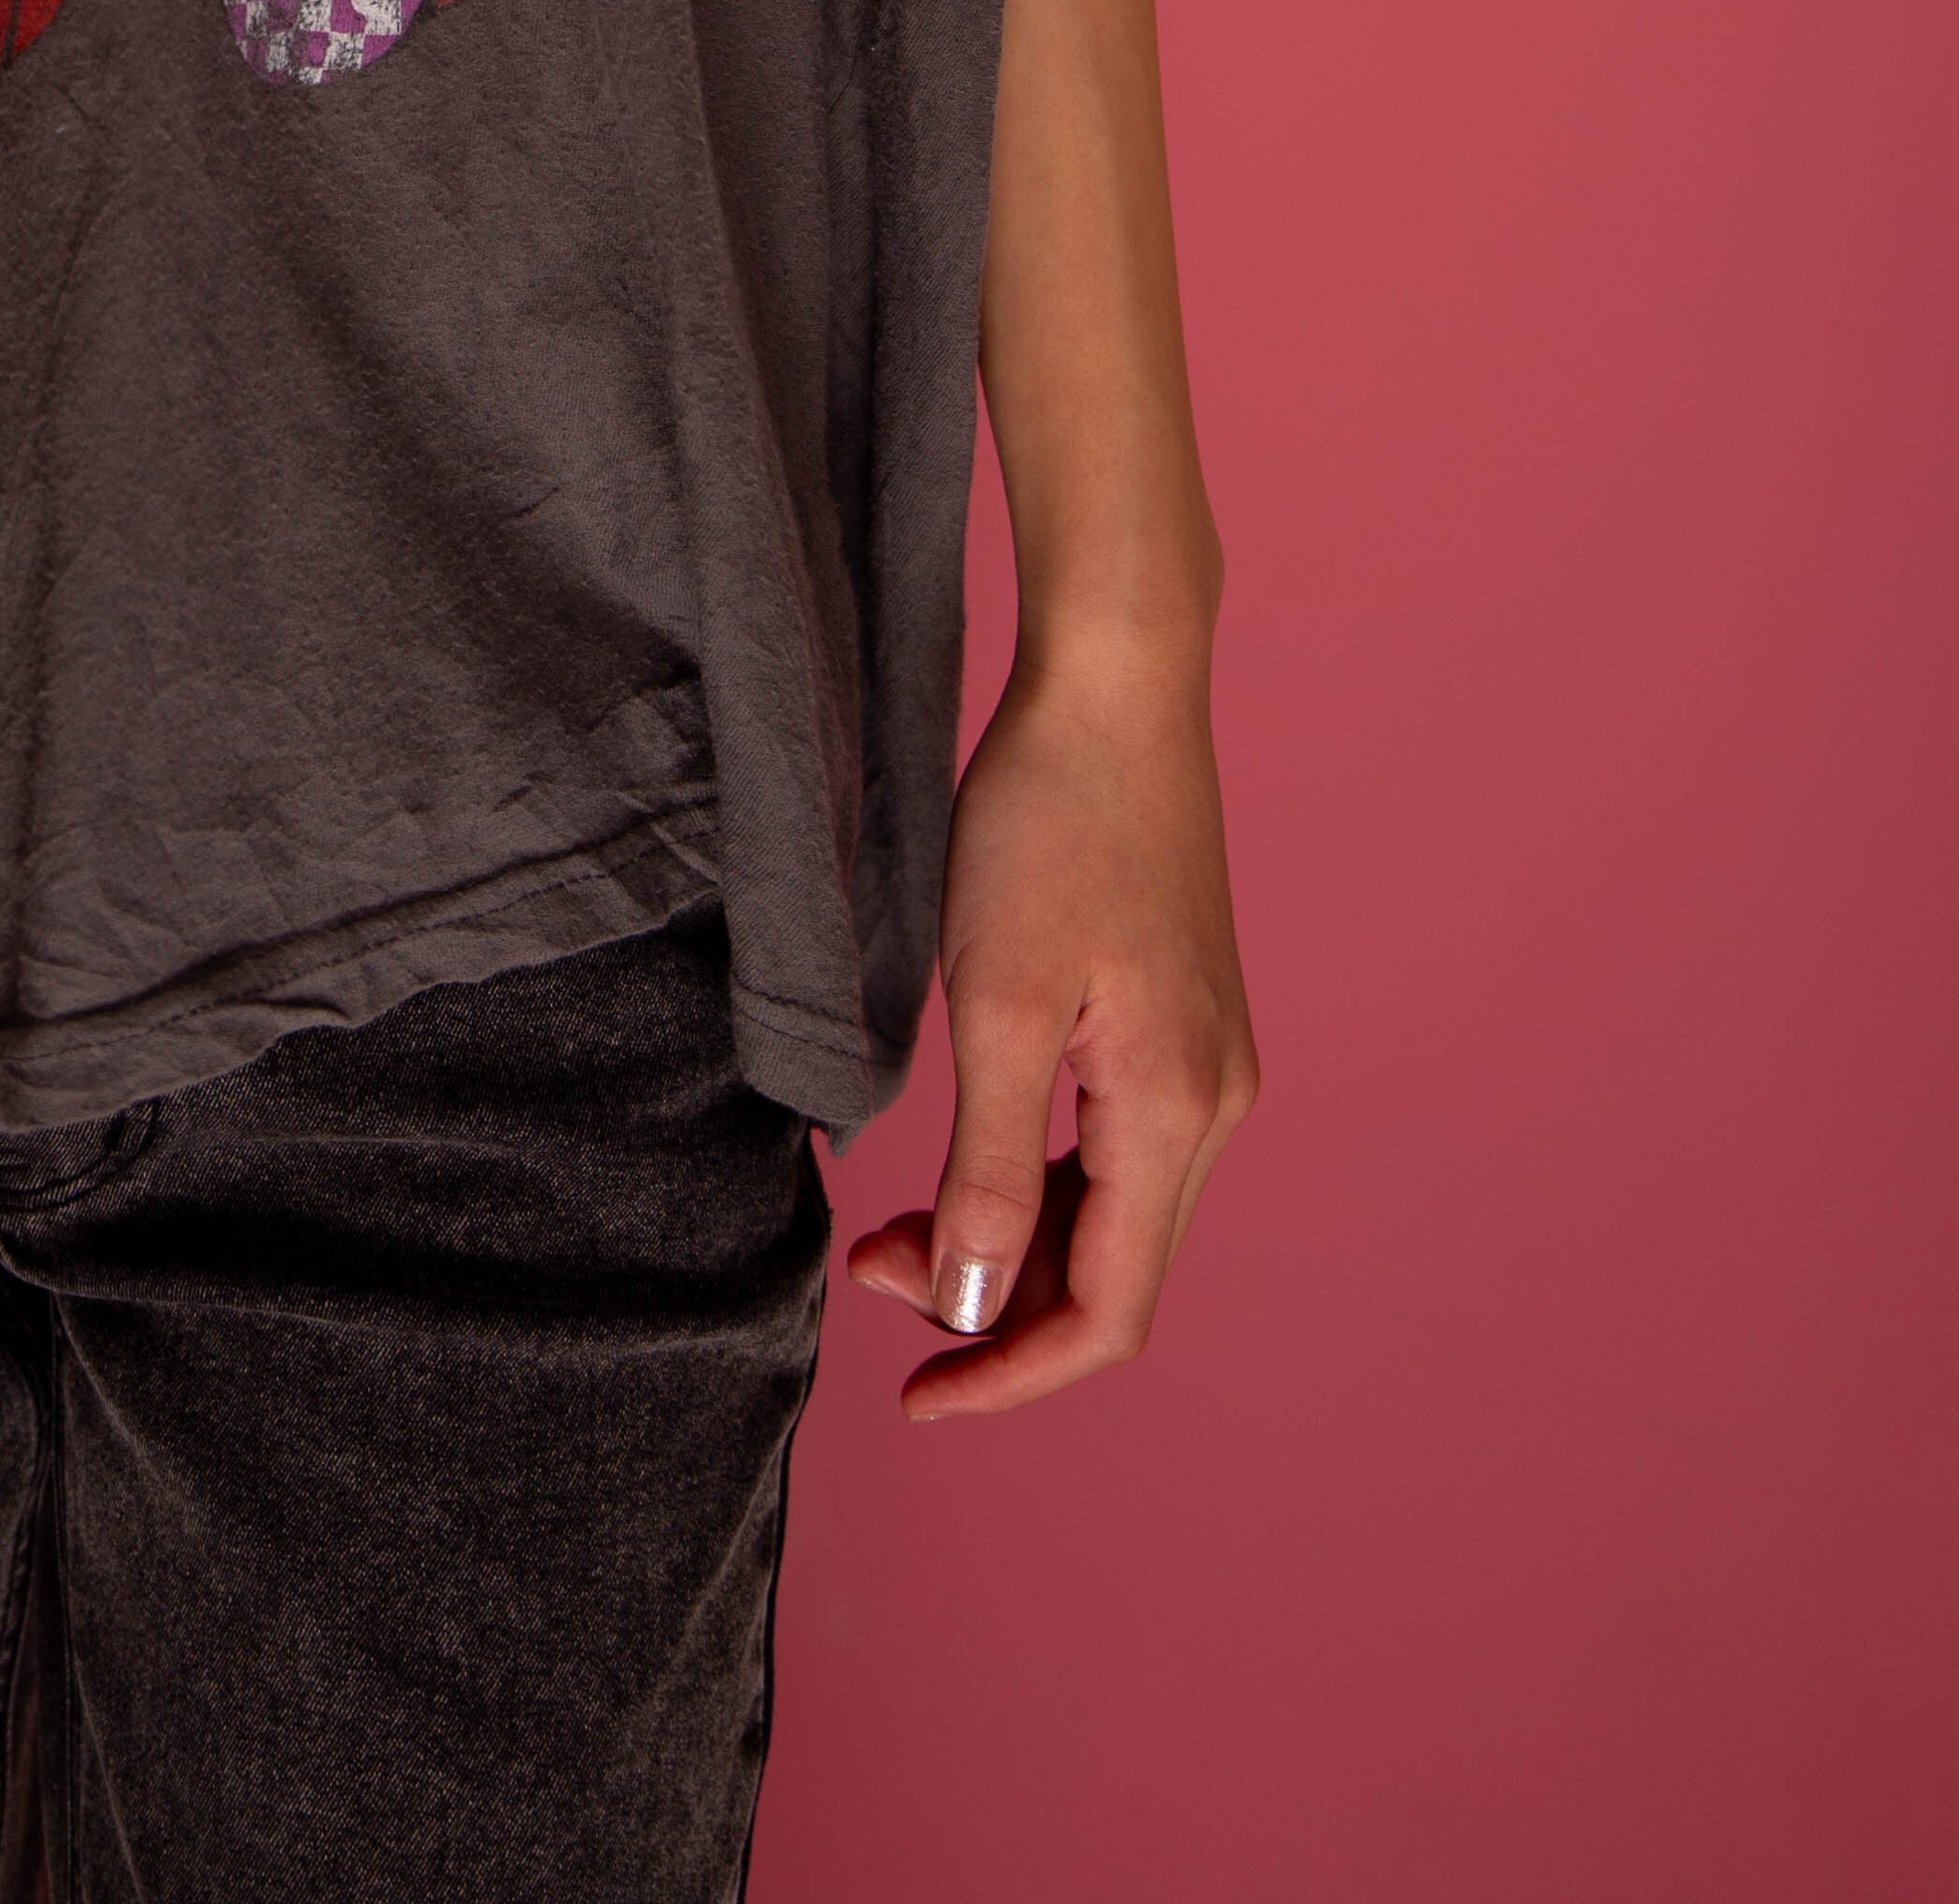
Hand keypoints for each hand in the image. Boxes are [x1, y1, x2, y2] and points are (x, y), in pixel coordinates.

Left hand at [843, 643, 1257, 1419]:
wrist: (1113, 690)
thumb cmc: (1047, 826)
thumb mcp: (994, 1003)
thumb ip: (988, 1168)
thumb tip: (978, 1308)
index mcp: (1177, 1112)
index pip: (1110, 1313)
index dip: (1011, 1372)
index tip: (914, 1396)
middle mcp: (1217, 1104)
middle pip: (1113, 1274)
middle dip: (994, 1303)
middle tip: (870, 1268)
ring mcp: (1208, 1062)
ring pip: (1112, 1213)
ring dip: (1011, 1240)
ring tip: (895, 1221)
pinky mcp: (1182, 1021)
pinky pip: (1115, 1147)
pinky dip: (1037, 1178)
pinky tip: (968, 1152)